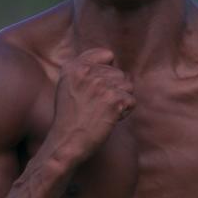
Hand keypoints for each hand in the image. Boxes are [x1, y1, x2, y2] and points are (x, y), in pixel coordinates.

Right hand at [46, 48, 134, 163]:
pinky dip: (124, 112)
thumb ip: (86, 69)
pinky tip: (109, 119)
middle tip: (97, 106)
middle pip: (119, 73)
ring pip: (128, 86)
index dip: (108, 72)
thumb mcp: (68, 86)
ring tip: (103, 111)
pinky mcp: (113, 100)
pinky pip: (131, 101)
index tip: (97, 89)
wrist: (67, 142)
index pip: (107, 55)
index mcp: (73, 66)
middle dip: (114, 89)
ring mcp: (100, 85)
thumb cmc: (70, 117)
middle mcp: (86, 72)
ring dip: (120, 100)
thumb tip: (112, 59)